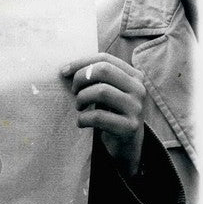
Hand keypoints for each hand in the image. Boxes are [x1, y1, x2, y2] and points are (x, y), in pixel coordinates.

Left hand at [61, 53, 145, 175]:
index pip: (105, 59)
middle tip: (73, 91)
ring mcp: (136, 108)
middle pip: (103, 71)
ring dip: (81, 99)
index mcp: (134, 76)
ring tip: (79, 107)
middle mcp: (139, 89)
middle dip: (81, 79)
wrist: (127, 145)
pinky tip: (82, 122)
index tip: (64, 72)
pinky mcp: (130, 127)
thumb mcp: (109, 92)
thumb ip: (96, 78)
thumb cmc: (112, 113)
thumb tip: (66, 70)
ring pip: (101, 91)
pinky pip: (98, 117)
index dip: (81, 62)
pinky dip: (83, 119)